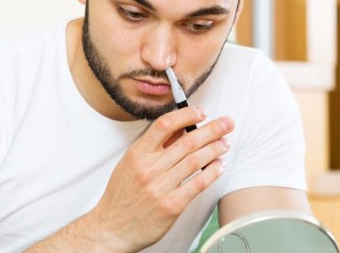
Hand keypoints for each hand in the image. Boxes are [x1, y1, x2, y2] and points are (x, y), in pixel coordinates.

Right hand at [90, 106, 233, 251]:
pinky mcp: (171, 206)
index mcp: (138, 153)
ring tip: (226, 142)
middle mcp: (149, 168)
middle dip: (212, 130)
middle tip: (227, 123)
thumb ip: (155, 145)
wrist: (112, 227)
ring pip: (195, 161)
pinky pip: (197, 184)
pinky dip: (212, 172)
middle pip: (187, 142)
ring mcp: (160, 187)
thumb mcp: (131, 162)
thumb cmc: (123, 192)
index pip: (165, 125)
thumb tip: (181, 127)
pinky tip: (219, 165)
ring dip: (215, 149)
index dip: (186, 115)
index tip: (201, 112)